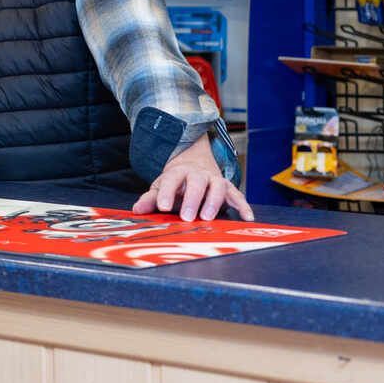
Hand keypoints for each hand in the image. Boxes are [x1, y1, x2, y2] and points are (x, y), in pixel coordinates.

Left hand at [133, 135, 253, 221]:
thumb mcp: (161, 187)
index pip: (171, 180)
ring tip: (208, 218)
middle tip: (187, 217)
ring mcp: (215, 180)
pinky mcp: (229, 188)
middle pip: (196, 182)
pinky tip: (247, 217)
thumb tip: (137, 210)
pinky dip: (243, 205)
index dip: (167, 193)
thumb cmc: (177, 182)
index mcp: (178, 172)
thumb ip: (150, 199)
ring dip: (213, 202)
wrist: (195, 164)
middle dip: (192, 199)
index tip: (163, 207)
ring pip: (218, 186)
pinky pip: (238, 196)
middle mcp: (198, 174)